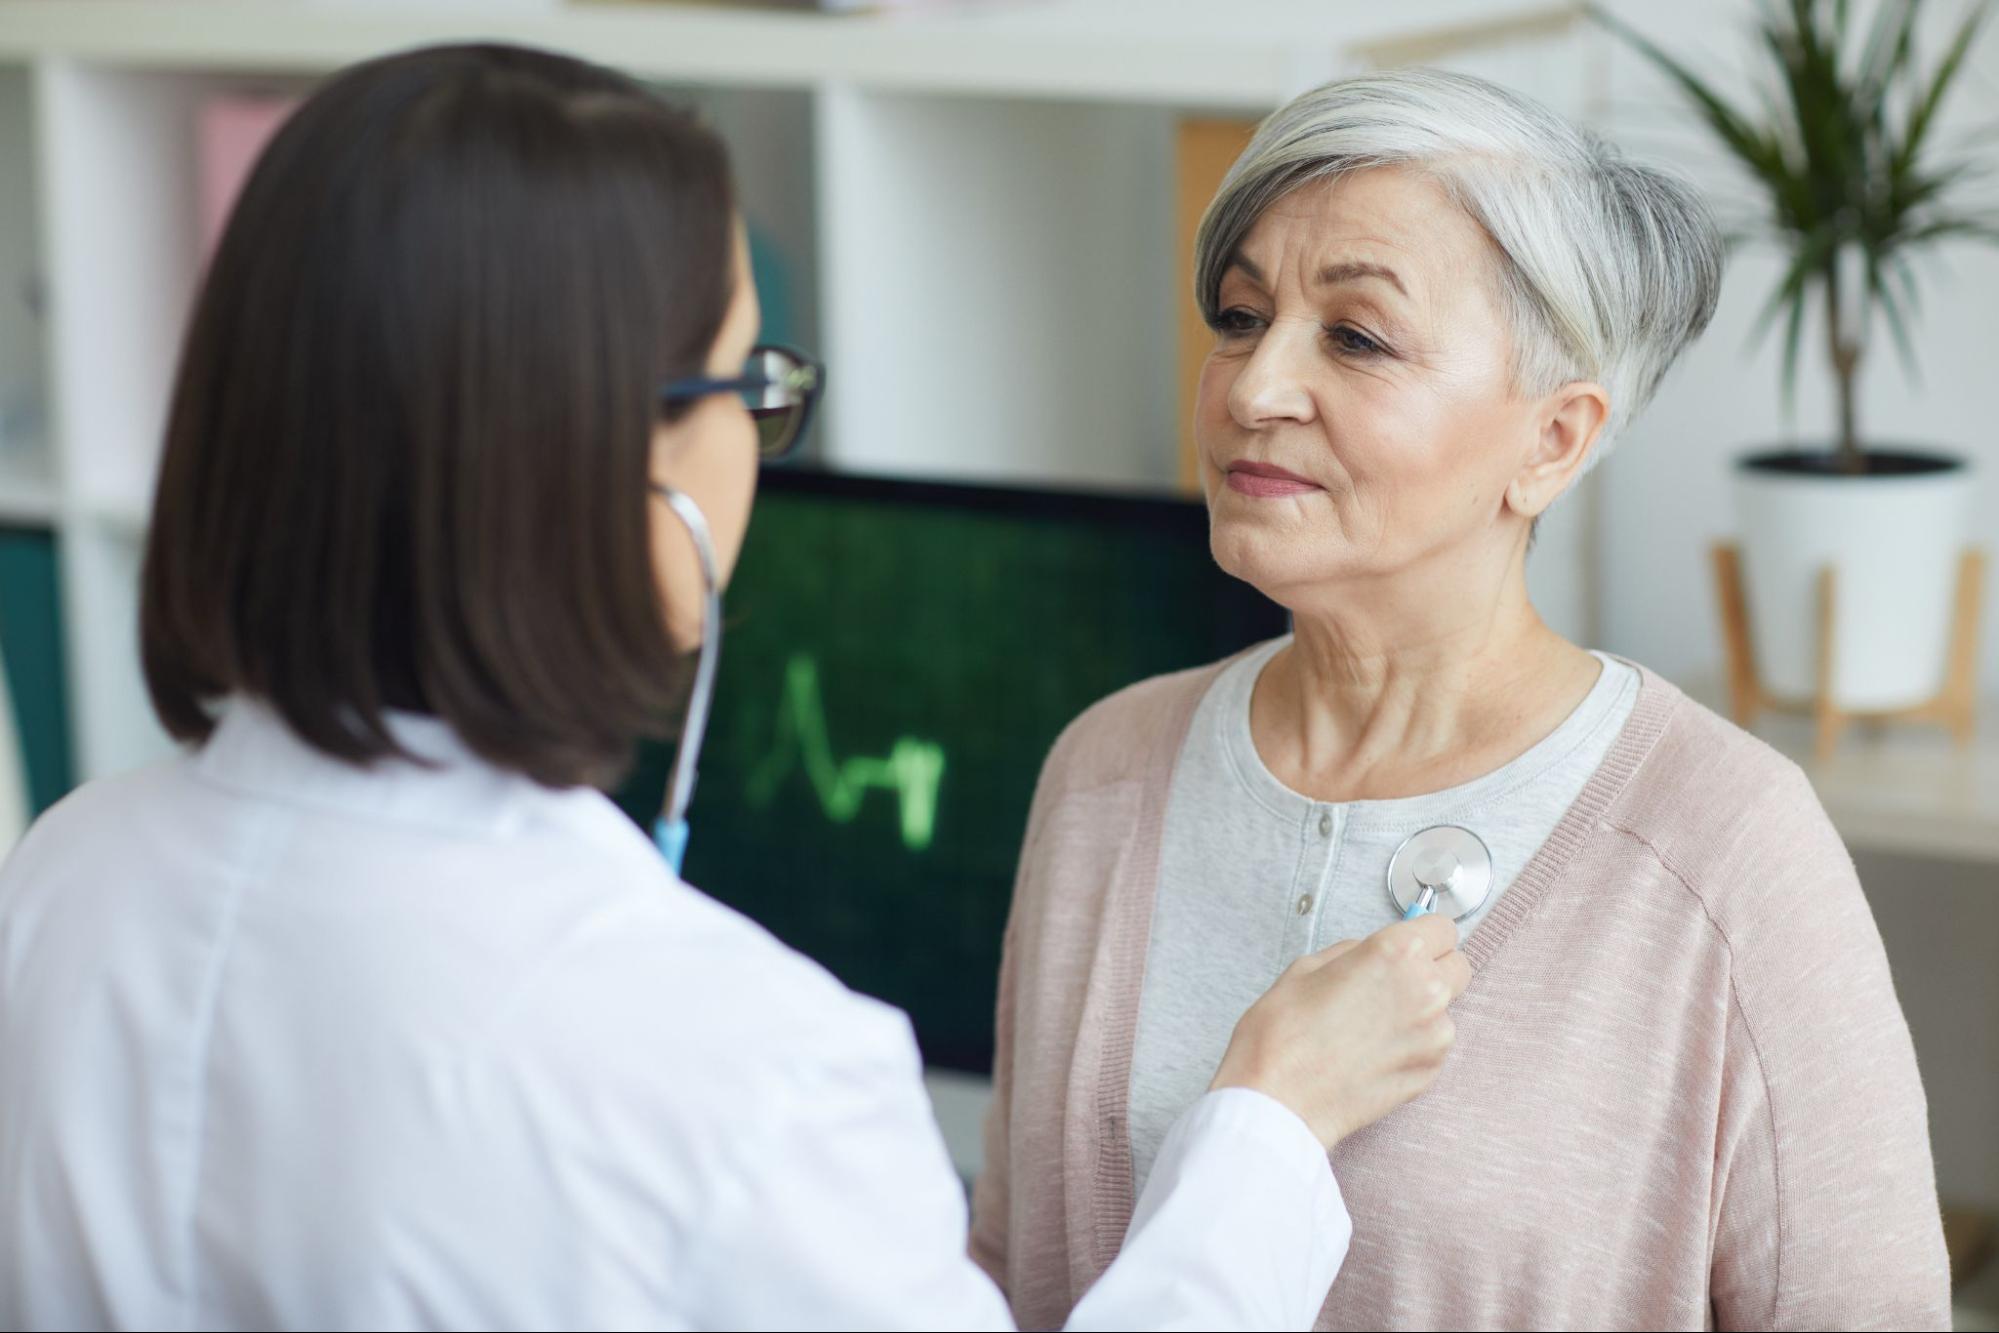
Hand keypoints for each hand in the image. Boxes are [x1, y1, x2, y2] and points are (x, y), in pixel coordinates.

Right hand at [1209, 915, 1469, 1148]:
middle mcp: (1425, 990)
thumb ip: (1354, 952)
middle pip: (1457, 966)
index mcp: (1396, 953)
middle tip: (1394, 982)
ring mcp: (1434, 1035)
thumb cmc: (1283, 1035)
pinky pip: (1434, 1046)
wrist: (1279, 1100)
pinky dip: (1413, 1045)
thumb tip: (1371, 954)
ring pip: (1445, 1009)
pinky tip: (1374, 1051)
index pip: (1443, 927)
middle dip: (1432, 969)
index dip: (1423, 935)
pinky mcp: (1431, 1072)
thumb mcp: (1307, 967)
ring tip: (1374, 1025)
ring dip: (1421, 1011)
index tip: (1410, 945)